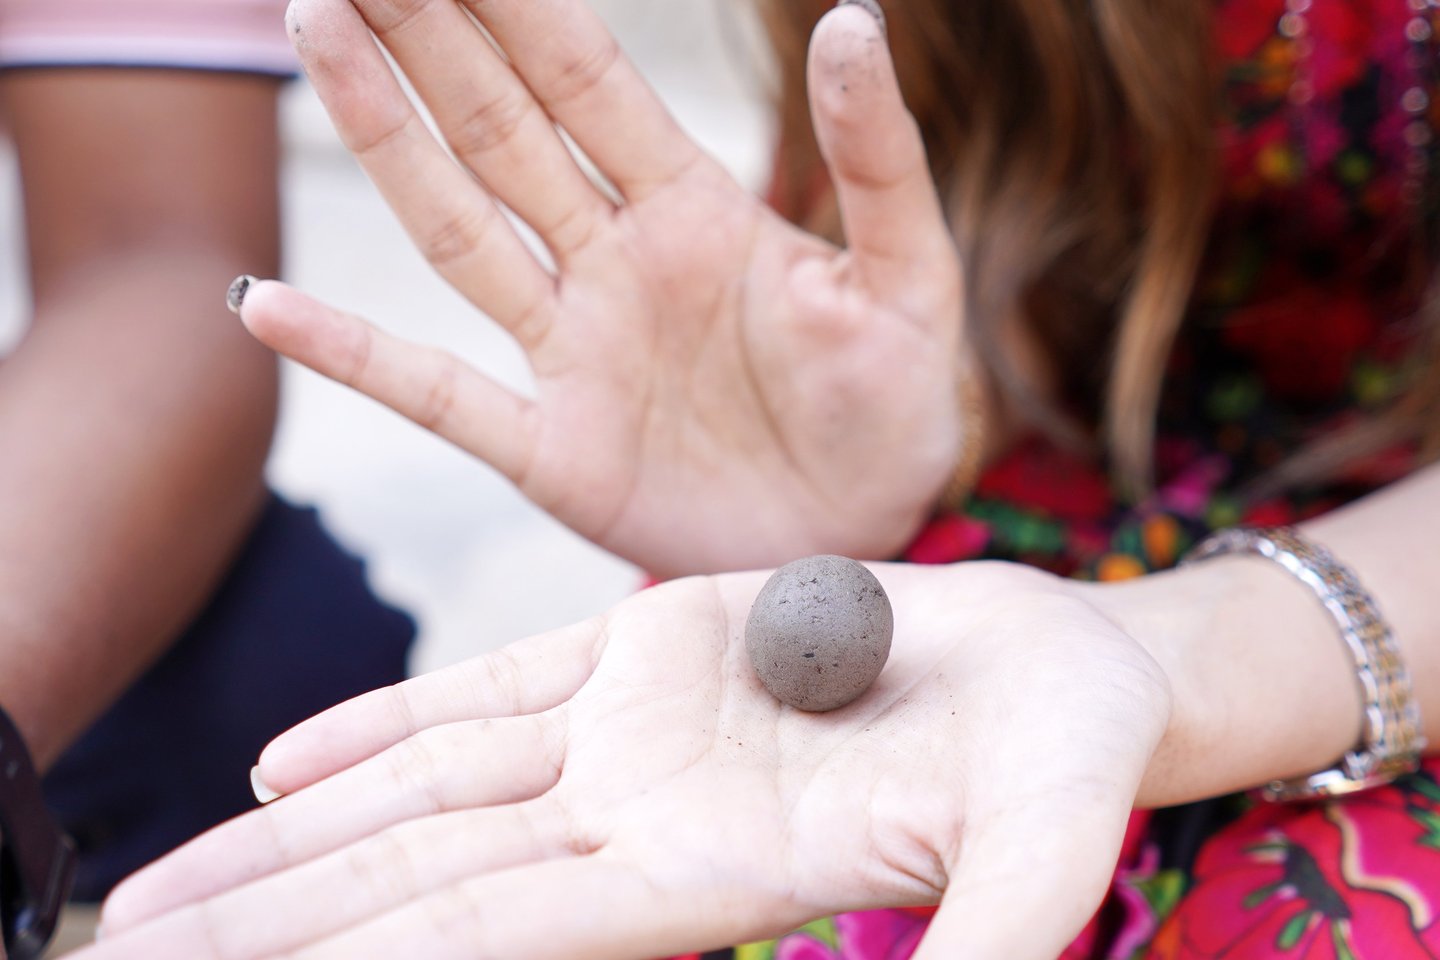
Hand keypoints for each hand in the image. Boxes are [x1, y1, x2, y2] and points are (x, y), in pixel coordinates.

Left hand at [82, 563, 1171, 958]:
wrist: (1064, 667)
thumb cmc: (1072, 754)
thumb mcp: (1045, 846)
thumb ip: (986, 936)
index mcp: (716, 874)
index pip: (500, 931)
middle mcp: (645, 818)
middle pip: (419, 882)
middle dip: (268, 928)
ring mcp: (634, 733)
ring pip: (425, 791)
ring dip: (289, 843)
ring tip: (150, 896)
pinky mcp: (648, 648)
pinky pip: (488, 695)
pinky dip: (382, 727)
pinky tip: (283, 767)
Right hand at [237, 0, 970, 575]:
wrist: (860, 535)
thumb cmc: (891, 406)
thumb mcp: (909, 279)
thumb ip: (877, 158)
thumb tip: (855, 16)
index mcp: (694, 209)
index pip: (587, 80)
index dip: (517, 4)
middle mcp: (614, 264)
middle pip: (500, 130)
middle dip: (429, 37)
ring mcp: (573, 353)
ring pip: (457, 229)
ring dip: (386, 141)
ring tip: (318, 40)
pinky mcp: (552, 451)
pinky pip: (436, 393)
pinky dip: (354, 355)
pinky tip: (268, 307)